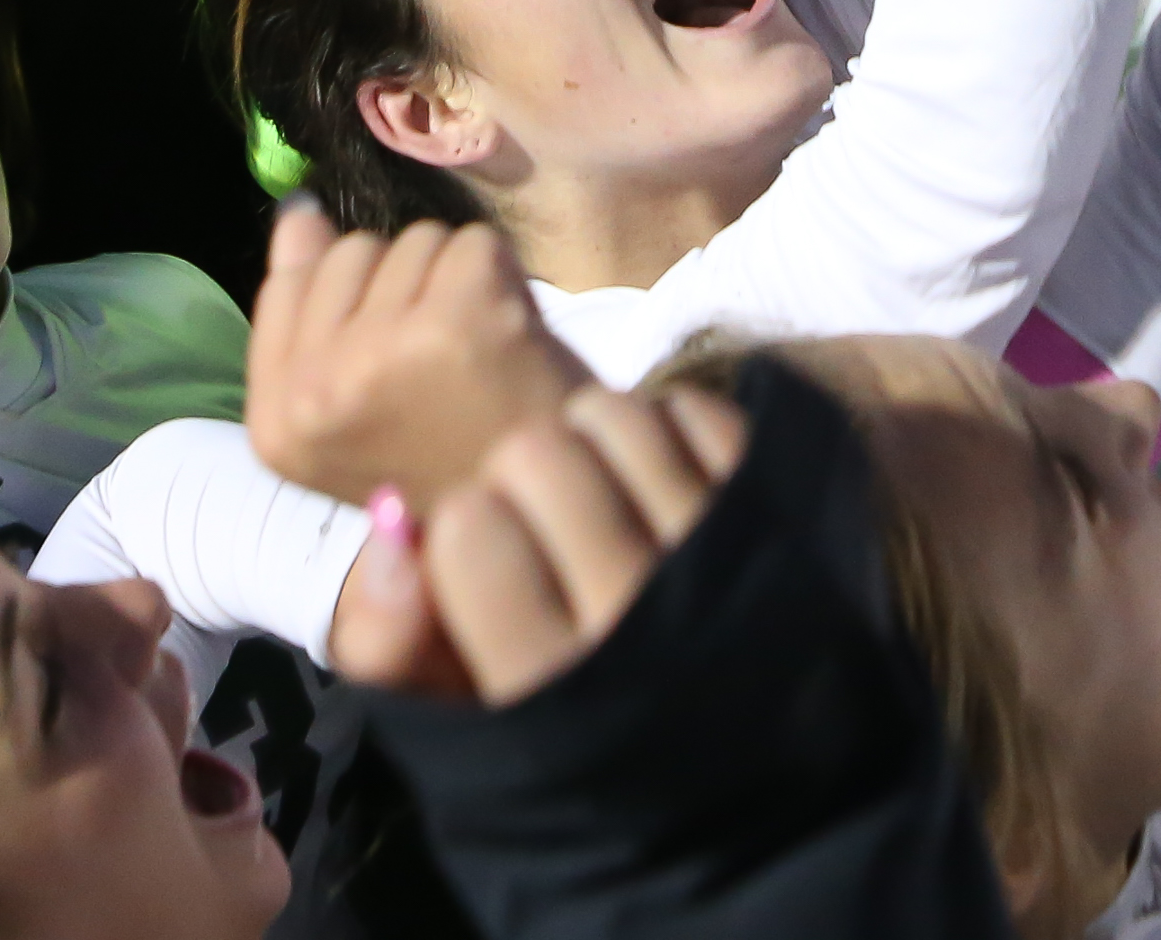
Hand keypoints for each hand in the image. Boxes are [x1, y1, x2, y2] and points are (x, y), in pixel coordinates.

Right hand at [246, 198, 588, 513]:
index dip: (354, 292)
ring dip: (454, 280)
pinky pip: (474, 242)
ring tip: (476, 354)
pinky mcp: (458, 318)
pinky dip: (502, 276)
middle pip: (350, 252)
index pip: (290, 282)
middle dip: (403, 285)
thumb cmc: (452, 457)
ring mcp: (383, 353)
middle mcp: (316, 391)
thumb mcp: (353, 405)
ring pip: (415, 241)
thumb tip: (297, 213)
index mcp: (277, 421)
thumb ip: (310, 314)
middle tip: (442, 361)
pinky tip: (509, 336)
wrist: (550, 509)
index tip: (394, 338)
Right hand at [332, 387, 748, 706]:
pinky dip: (667, 422)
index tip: (488, 549)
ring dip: (593, 433)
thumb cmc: (559, 718)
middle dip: (522, 468)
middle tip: (542, 511)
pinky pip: (698, 413)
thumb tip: (392, 521)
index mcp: (544, 686)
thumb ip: (385, 638)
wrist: (721, 747)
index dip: (464, 523)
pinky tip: (656, 470)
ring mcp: (719, 562)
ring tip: (598, 483)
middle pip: (539, 454)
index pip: (471, 528)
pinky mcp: (775, 513)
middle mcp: (639, 624)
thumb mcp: (451, 711)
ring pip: (619, 417)